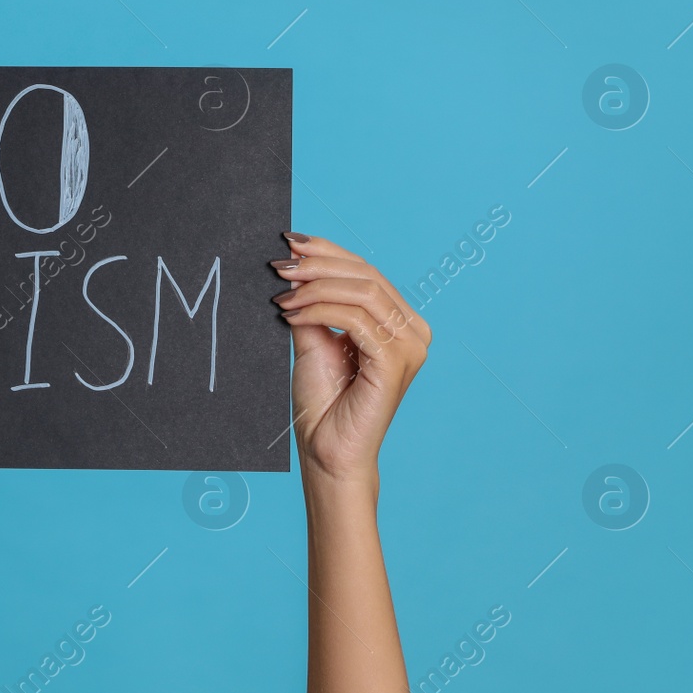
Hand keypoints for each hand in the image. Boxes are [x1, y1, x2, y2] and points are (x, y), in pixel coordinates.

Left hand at [270, 233, 429, 488]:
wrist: (326, 451)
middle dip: (317, 263)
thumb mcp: (314, 341)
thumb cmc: (324, 403)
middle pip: (366, 275)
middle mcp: (413, 332)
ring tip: (280, 295)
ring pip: (362, 292)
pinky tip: (291, 316)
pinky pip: (354, 319)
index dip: (327, 250)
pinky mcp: (395, 362)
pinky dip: (319, 310)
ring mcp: (409, 346)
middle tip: (278, 265)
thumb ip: (313, 305)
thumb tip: (293, 264)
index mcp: (400, 323)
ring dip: (314, 287)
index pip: (366, 271)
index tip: (288, 241)